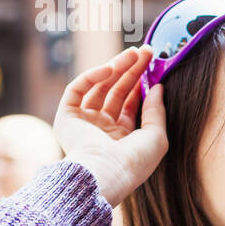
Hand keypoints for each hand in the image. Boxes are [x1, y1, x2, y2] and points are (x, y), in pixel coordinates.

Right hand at [54, 45, 168, 207]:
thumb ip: (156, 111)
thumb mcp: (157, 136)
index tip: (153, 66)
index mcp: (121, 138)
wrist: (107, 173)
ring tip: (133, 54)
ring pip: (99, 88)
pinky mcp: (66, 118)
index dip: (141, 84)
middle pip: (116, 92)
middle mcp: (101, 130)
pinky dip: (92, 76)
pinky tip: (110, 67)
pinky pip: (77, 90)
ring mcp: (83, 123)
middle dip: (131, 71)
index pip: (130, 105)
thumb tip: (158, 87)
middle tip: (145, 52)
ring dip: (116, 69)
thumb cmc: (135, 161)